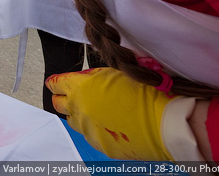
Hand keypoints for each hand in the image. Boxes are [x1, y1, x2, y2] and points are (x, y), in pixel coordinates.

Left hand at [46, 68, 176, 160]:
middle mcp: (78, 109)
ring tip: (98, 110)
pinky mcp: (99, 145)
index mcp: (79, 87)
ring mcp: (87, 129)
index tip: (58, 82)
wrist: (163, 121)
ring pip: (73, 121)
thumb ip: (91, 77)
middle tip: (74, 96)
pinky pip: (91, 135)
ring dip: (79, 115)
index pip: (54, 84)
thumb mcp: (112, 73)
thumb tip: (82, 80)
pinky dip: (96, 129)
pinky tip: (111, 124)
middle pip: (57, 104)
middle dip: (63, 98)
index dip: (56, 82)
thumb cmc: (143, 92)